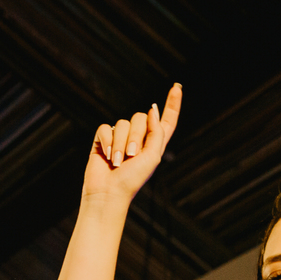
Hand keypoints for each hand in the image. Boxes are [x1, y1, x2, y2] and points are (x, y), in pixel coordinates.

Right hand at [83, 82, 181, 202]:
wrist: (109, 192)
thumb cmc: (132, 179)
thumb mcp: (153, 155)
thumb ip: (156, 131)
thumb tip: (151, 109)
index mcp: (155, 143)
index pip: (167, 120)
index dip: (172, 104)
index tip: (177, 87)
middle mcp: (138, 138)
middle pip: (141, 117)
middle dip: (136, 135)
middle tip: (131, 156)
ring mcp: (120, 137)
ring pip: (123, 123)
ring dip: (120, 143)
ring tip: (117, 161)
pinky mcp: (103, 140)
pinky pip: (106, 128)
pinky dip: (107, 141)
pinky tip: (106, 156)